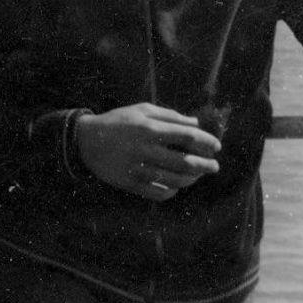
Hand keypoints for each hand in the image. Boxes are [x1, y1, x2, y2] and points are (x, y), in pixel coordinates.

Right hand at [76, 103, 220, 200]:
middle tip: (214, 167)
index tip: (216, 146)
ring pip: (174, 180)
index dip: (206, 142)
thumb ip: (170, 115)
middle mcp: (145, 149)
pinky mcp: (130, 183)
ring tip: (197, 176)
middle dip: (205, 165)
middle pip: (185, 161)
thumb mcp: (142, 110)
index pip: (188, 136)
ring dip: (191, 179)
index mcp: (150, 128)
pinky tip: (176, 187)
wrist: (86, 141)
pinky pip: (158, 193)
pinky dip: (171, 191)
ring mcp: (138, 168)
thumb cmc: (117, 121)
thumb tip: (196, 124)